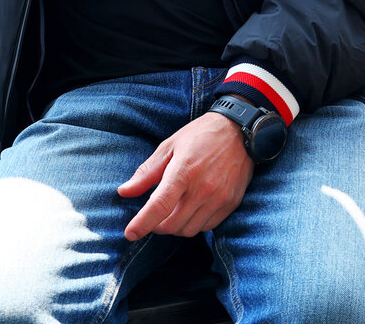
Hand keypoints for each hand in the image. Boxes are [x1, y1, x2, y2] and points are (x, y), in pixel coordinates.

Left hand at [118, 113, 253, 240]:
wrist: (240, 131)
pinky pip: (207, 227)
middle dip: (157, 226)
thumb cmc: (201, 136)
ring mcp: (219, 198)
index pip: (159, 207)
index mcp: (184, 172)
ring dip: (176, 226)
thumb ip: (147, 172)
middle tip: (155, 215)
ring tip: (174, 210)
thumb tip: (124, 192)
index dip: (142, 224)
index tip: (130, 233)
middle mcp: (203, 189)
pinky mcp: (231, 203)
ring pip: (189, 230)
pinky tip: (192, 209)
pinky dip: (194, 224)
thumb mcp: (170, 146)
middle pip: (171, 225)